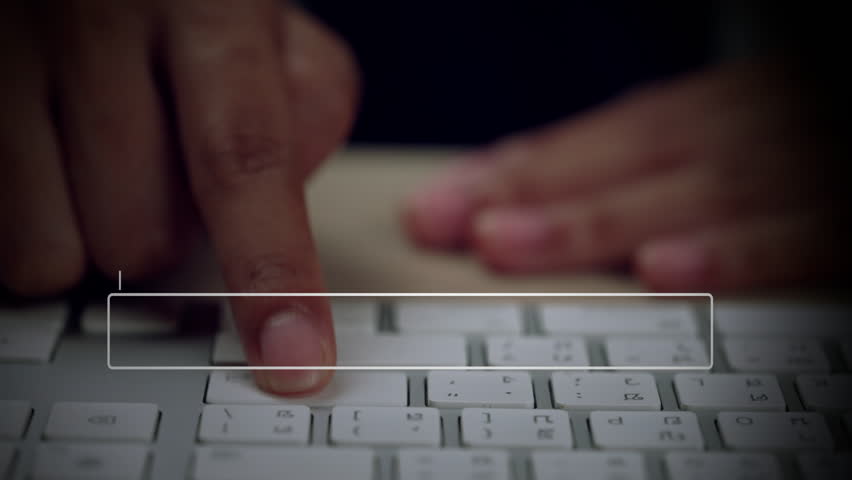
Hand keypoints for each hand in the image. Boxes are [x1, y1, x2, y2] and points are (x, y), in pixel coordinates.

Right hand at [0, 1, 358, 392]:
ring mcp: (4, 62)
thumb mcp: (277, 30)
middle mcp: (93, 25)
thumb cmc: (193, 0)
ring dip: (93, 236)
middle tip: (166, 166)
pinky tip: (56, 164)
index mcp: (207, 5)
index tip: (294, 360)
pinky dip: (35, 225)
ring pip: (50, 254)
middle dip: (167, 234)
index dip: (271, 276)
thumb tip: (282, 228)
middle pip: (140, 236)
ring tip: (106, 163)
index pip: (244, 164)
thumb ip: (310, 113)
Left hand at [404, 61, 848, 291]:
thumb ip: (631, 166)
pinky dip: (731, 252)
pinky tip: (664, 269)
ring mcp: (794, 169)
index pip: (600, 140)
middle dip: (529, 192)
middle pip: (624, 158)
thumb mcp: (717, 140)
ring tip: (508, 243)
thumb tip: (522, 194)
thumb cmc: (787, 146)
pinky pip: (795, 236)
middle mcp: (743, 130)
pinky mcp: (841, 218)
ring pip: (685, 192)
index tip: (439, 202)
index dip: (517, 169)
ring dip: (593, 219)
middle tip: (444, 223)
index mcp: (710, 115)